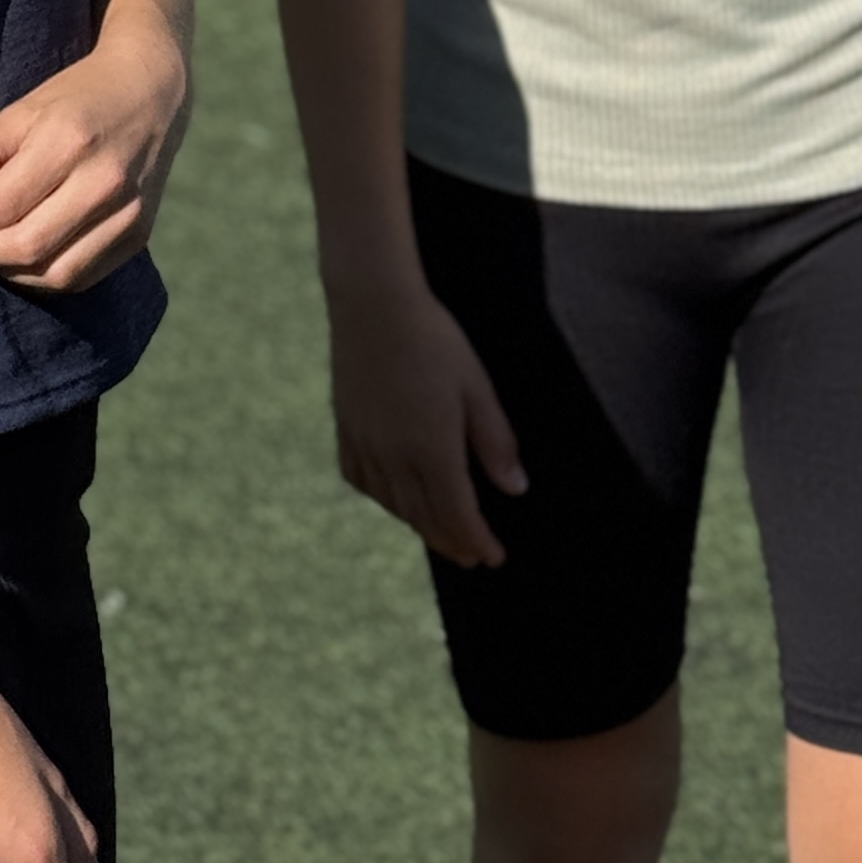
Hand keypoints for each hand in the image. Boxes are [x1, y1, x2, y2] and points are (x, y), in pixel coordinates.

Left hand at [0, 33, 189, 294]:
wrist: (152, 91)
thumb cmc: (77, 97)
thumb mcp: (24, 107)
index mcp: (69, 143)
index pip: (0, 205)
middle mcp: (103, 183)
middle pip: (25, 246)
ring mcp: (127, 214)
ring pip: (53, 273)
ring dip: (8, 269)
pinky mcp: (139, 235)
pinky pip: (80, 277)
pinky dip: (43, 275)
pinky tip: (26, 255)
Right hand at [327, 275, 527, 567]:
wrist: (373, 305)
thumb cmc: (434, 340)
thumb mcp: (476, 387)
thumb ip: (495, 442)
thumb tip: (515, 490)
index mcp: (432, 449)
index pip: (458, 514)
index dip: (477, 541)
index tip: (494, 557)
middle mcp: (395, 457)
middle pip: (425, 517)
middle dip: (452, 541)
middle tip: (472, 557)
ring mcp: (366, 445)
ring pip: (394, 505)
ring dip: (421, 525)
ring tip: (441, 533)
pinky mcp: (346, 431)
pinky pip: (363, 482)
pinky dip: (384, 500)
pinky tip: (395, 499)